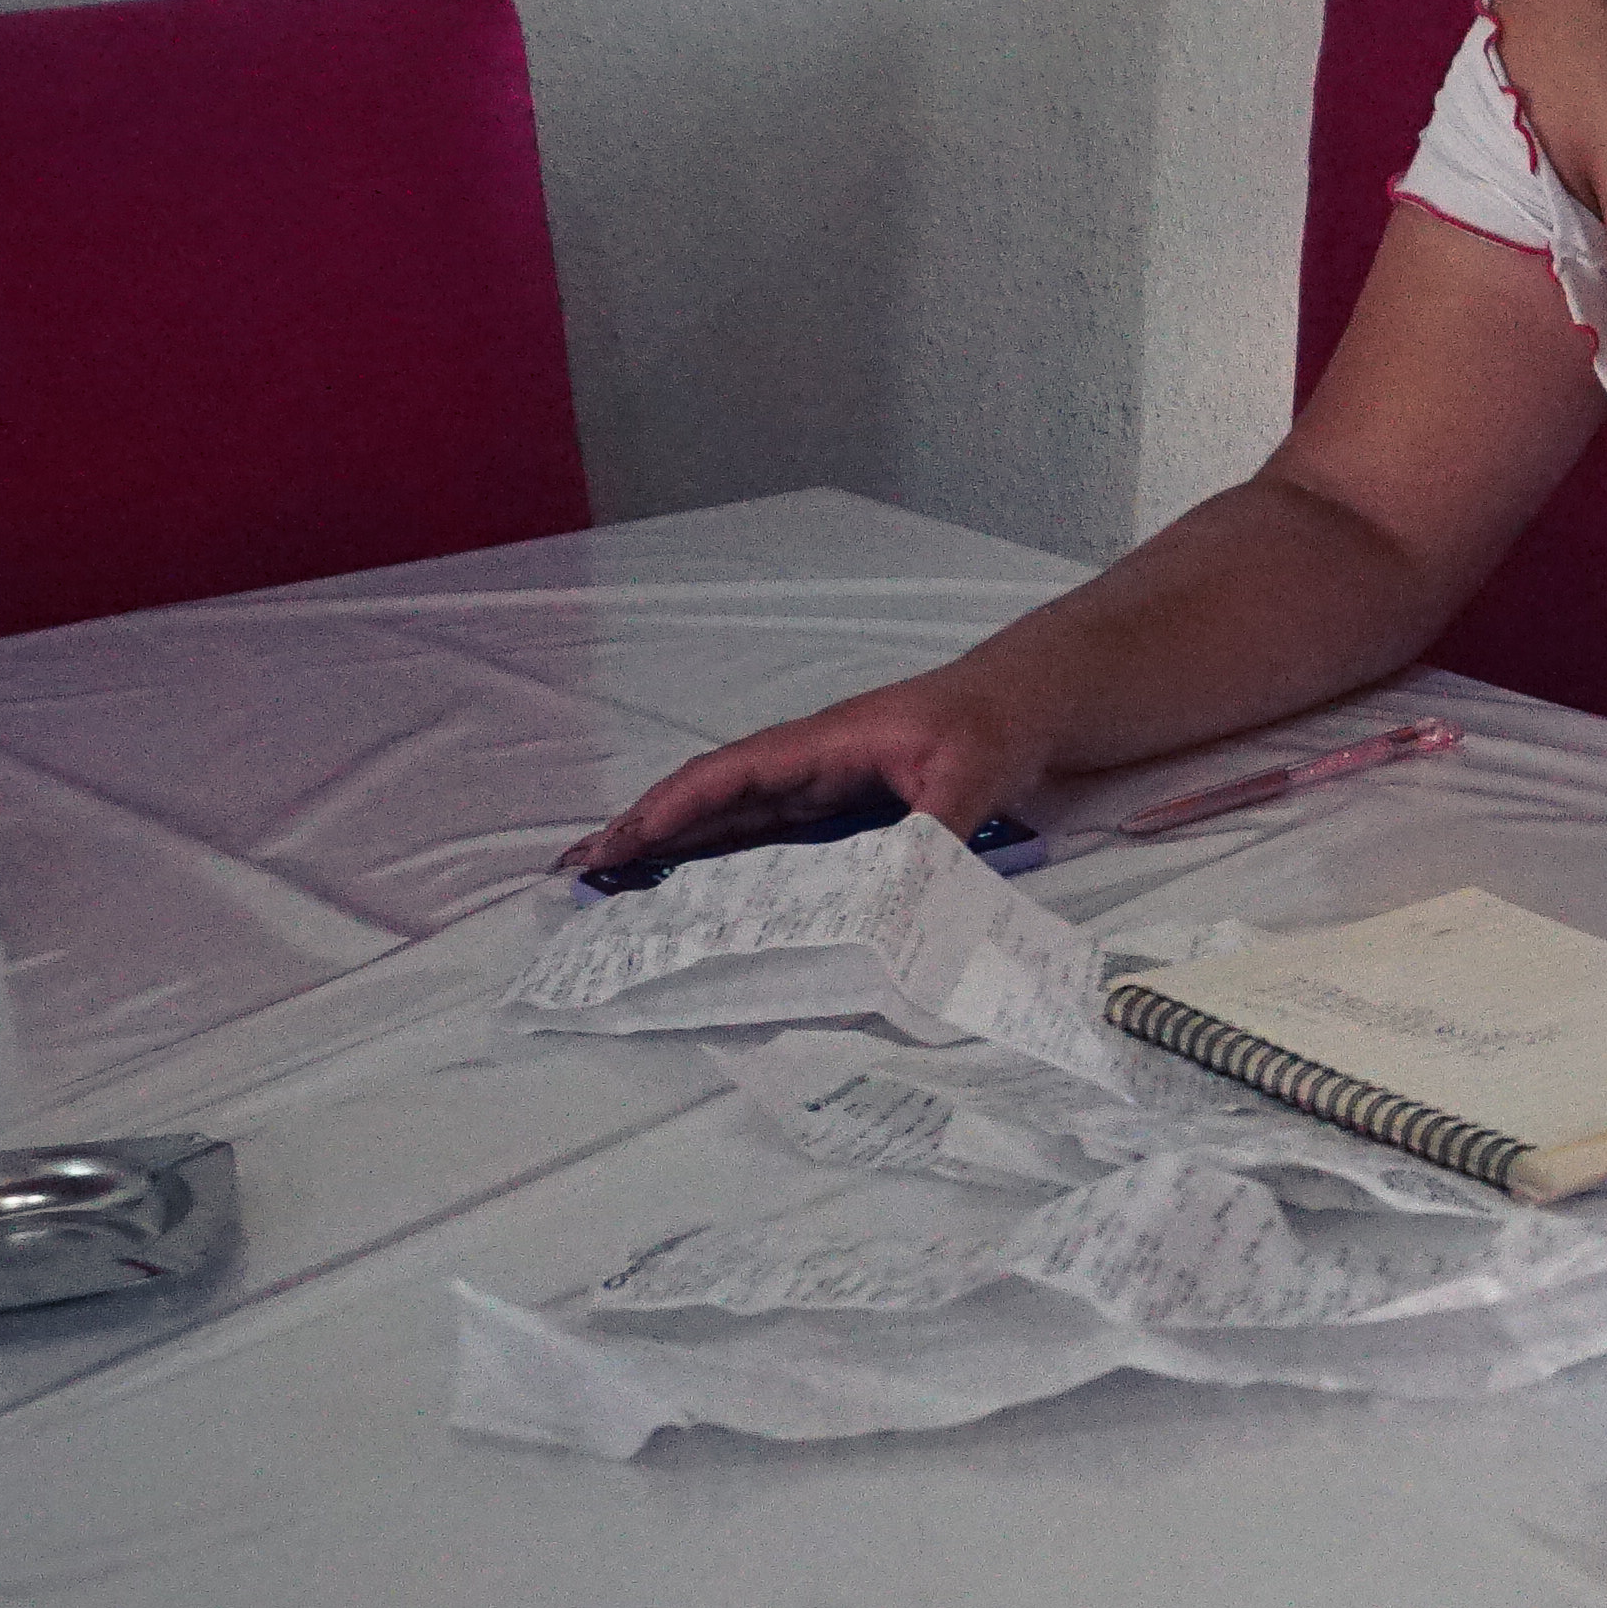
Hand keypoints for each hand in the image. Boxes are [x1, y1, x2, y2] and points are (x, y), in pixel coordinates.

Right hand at [556, 666, 1052, 876]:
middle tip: (578, 880)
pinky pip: (772, 845)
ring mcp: (819, 793)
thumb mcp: (969, 771)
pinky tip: (700, 901)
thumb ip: (933, 832)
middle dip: (643, 837)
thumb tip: (895, 898)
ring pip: (732, 828)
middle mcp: (805, 769)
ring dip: (675, 858)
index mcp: (819, 746)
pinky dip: (729, 869)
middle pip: (709, 805)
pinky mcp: (840, 817)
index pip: (726, 777)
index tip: (616, 845)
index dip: (668, 811)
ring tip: (616, 897)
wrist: (1028, 706)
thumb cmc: (992, 724)